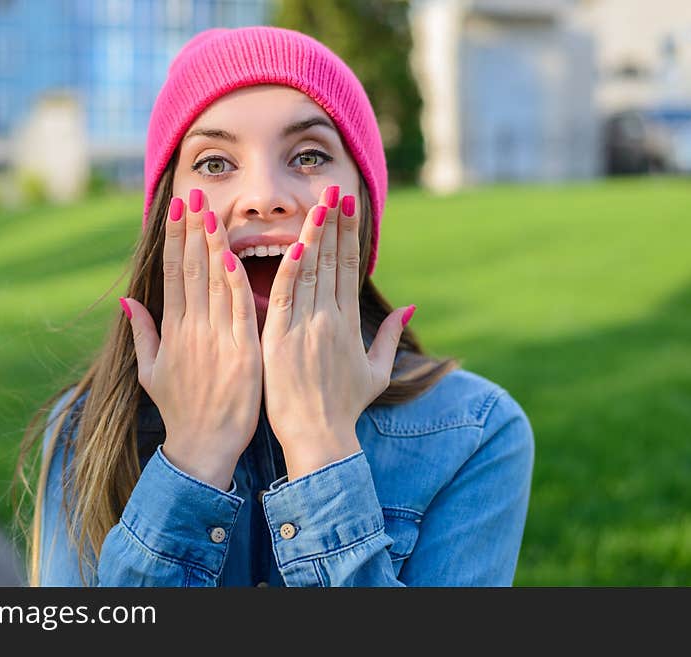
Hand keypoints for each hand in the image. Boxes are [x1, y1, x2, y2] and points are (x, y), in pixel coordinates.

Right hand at [120, 189, 261, 490]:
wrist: (203, 447)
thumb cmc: (180, 409)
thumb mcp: (150, 371)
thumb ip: (142, 333)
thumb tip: (126, 302)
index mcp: (172, 330)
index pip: (172, 274)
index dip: (173, 240)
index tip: (175, 210)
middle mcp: (192, 329)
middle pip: (191, 270)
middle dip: (191, 230)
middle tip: (192, 195)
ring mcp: (217, 339)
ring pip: (214, 283)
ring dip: (212, 245)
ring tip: (210, 212)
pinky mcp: (242, 353)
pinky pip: (239, 310)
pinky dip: (235, 282)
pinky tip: (232, 255)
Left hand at [260, 185, 414, 480]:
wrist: (321, 438)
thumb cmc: (345, 407)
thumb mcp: (376, 371)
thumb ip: (391, 336)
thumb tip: (409, 306)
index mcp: (349, 323)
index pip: (349, 268)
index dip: (349, 234)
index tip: (348, 206)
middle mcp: (331, 319)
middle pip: (333, 261)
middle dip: (334, 222)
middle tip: (334, 188)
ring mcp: (307, 327)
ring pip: (310, 271)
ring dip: (314, 235)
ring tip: (317, 203)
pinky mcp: (281, 339)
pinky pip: (285, 296)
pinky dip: (290, 270)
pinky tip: (296, 244)